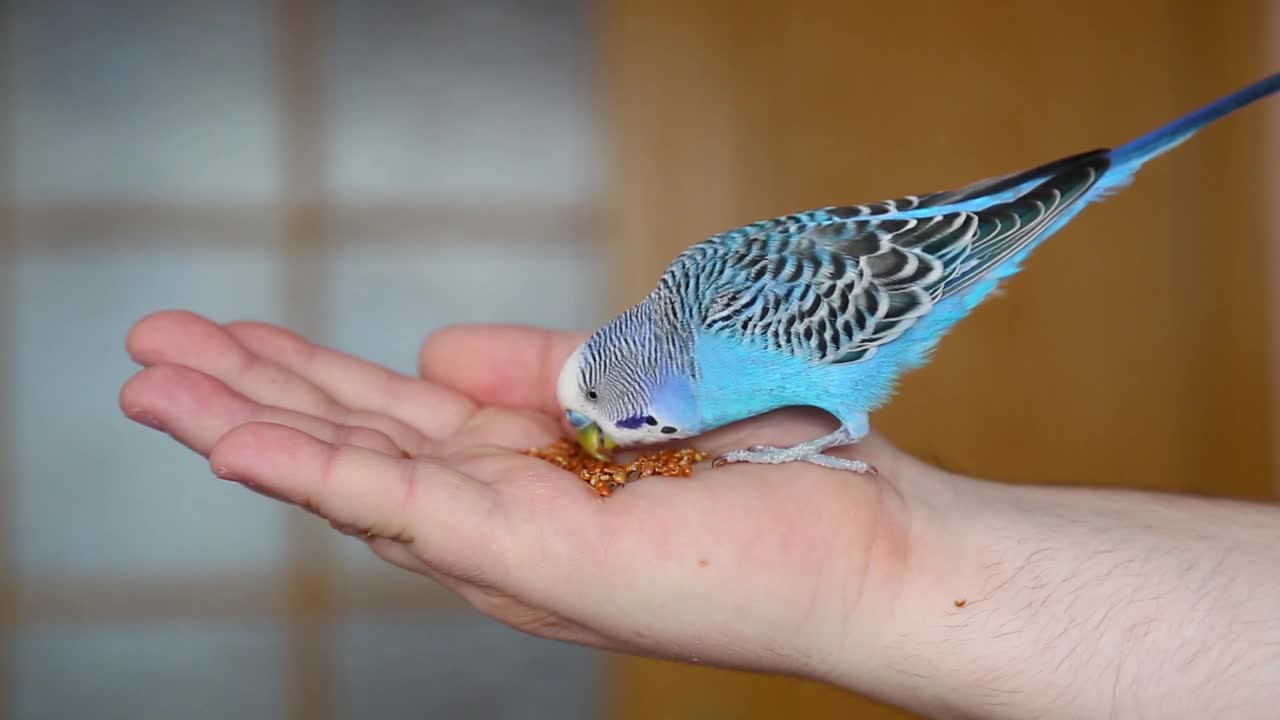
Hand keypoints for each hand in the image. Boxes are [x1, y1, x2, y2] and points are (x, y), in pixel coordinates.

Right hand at [118, 310, 924, 681]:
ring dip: (246, 428)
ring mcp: (508, 545)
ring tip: (151, 385)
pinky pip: (402, 508)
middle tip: (147, 351)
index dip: (304, 374)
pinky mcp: (533, 559)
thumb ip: (525, 373)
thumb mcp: (621, 389)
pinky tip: (237, 439)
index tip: (226, 331)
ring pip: (351, 479)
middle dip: (246, 395)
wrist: (866, 539)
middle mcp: (499, 516)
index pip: (389, 418)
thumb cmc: (767, 465)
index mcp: (520, 471)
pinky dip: (314, 473)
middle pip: (349, 444)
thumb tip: (428, 347)